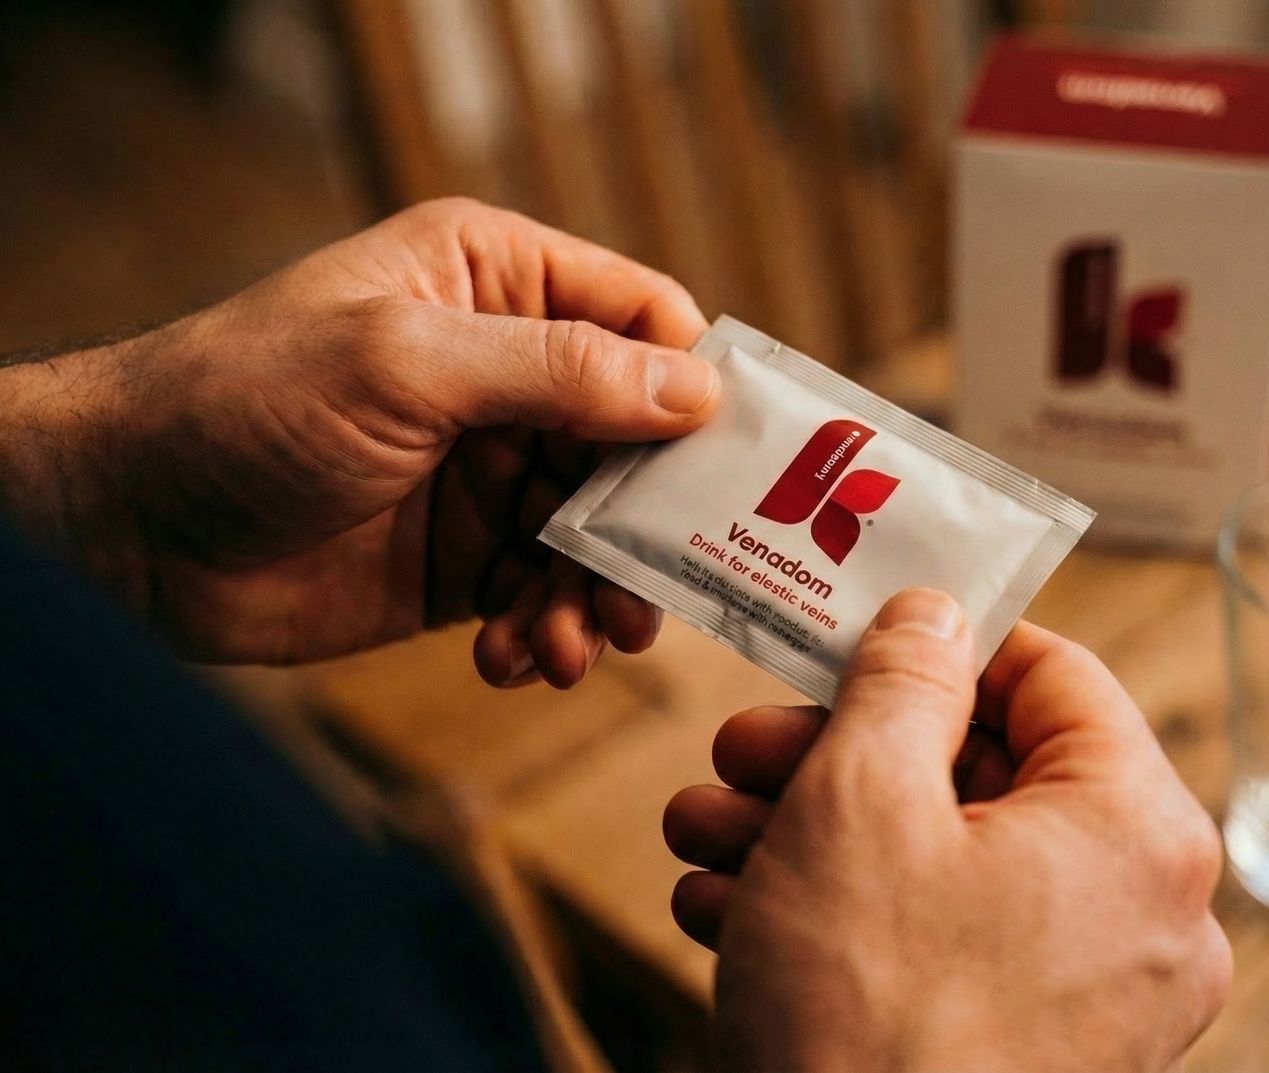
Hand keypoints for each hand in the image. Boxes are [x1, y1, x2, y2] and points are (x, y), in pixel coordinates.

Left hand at [0, 198, 717, 681]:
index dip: (696, 389)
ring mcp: (487, 471)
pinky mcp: (464, 560)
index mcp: (495, 281)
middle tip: (661, 590)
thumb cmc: (246, 402)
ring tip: (577, 644)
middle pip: (639, 442)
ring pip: (601, 532)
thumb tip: (697, 388)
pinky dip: (546, 633)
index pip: (643, 321)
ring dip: (599, 593)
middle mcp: (506, 371)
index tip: (737, 468)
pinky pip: (546, 595)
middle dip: (653, 521)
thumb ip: (557, 371)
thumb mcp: (408, 364)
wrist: (126, 526)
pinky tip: (514, 660)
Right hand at [663, 589, 1229, 1072]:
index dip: (944, 642)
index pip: (1056, 676)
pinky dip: (847, 915)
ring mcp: (1096, 995)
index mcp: (1138, 828)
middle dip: (840, 753)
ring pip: (947, 862)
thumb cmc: (867, 1012)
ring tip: (708, 829)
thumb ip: (902, 678)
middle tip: (746, 744)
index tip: (857, 638)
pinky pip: (948, 945)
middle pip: (983, 774)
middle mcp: (1144, 912)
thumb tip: (936, 611)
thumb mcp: (859, 798)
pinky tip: (730, 905)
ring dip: (814, 833)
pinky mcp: (1039, 1051)